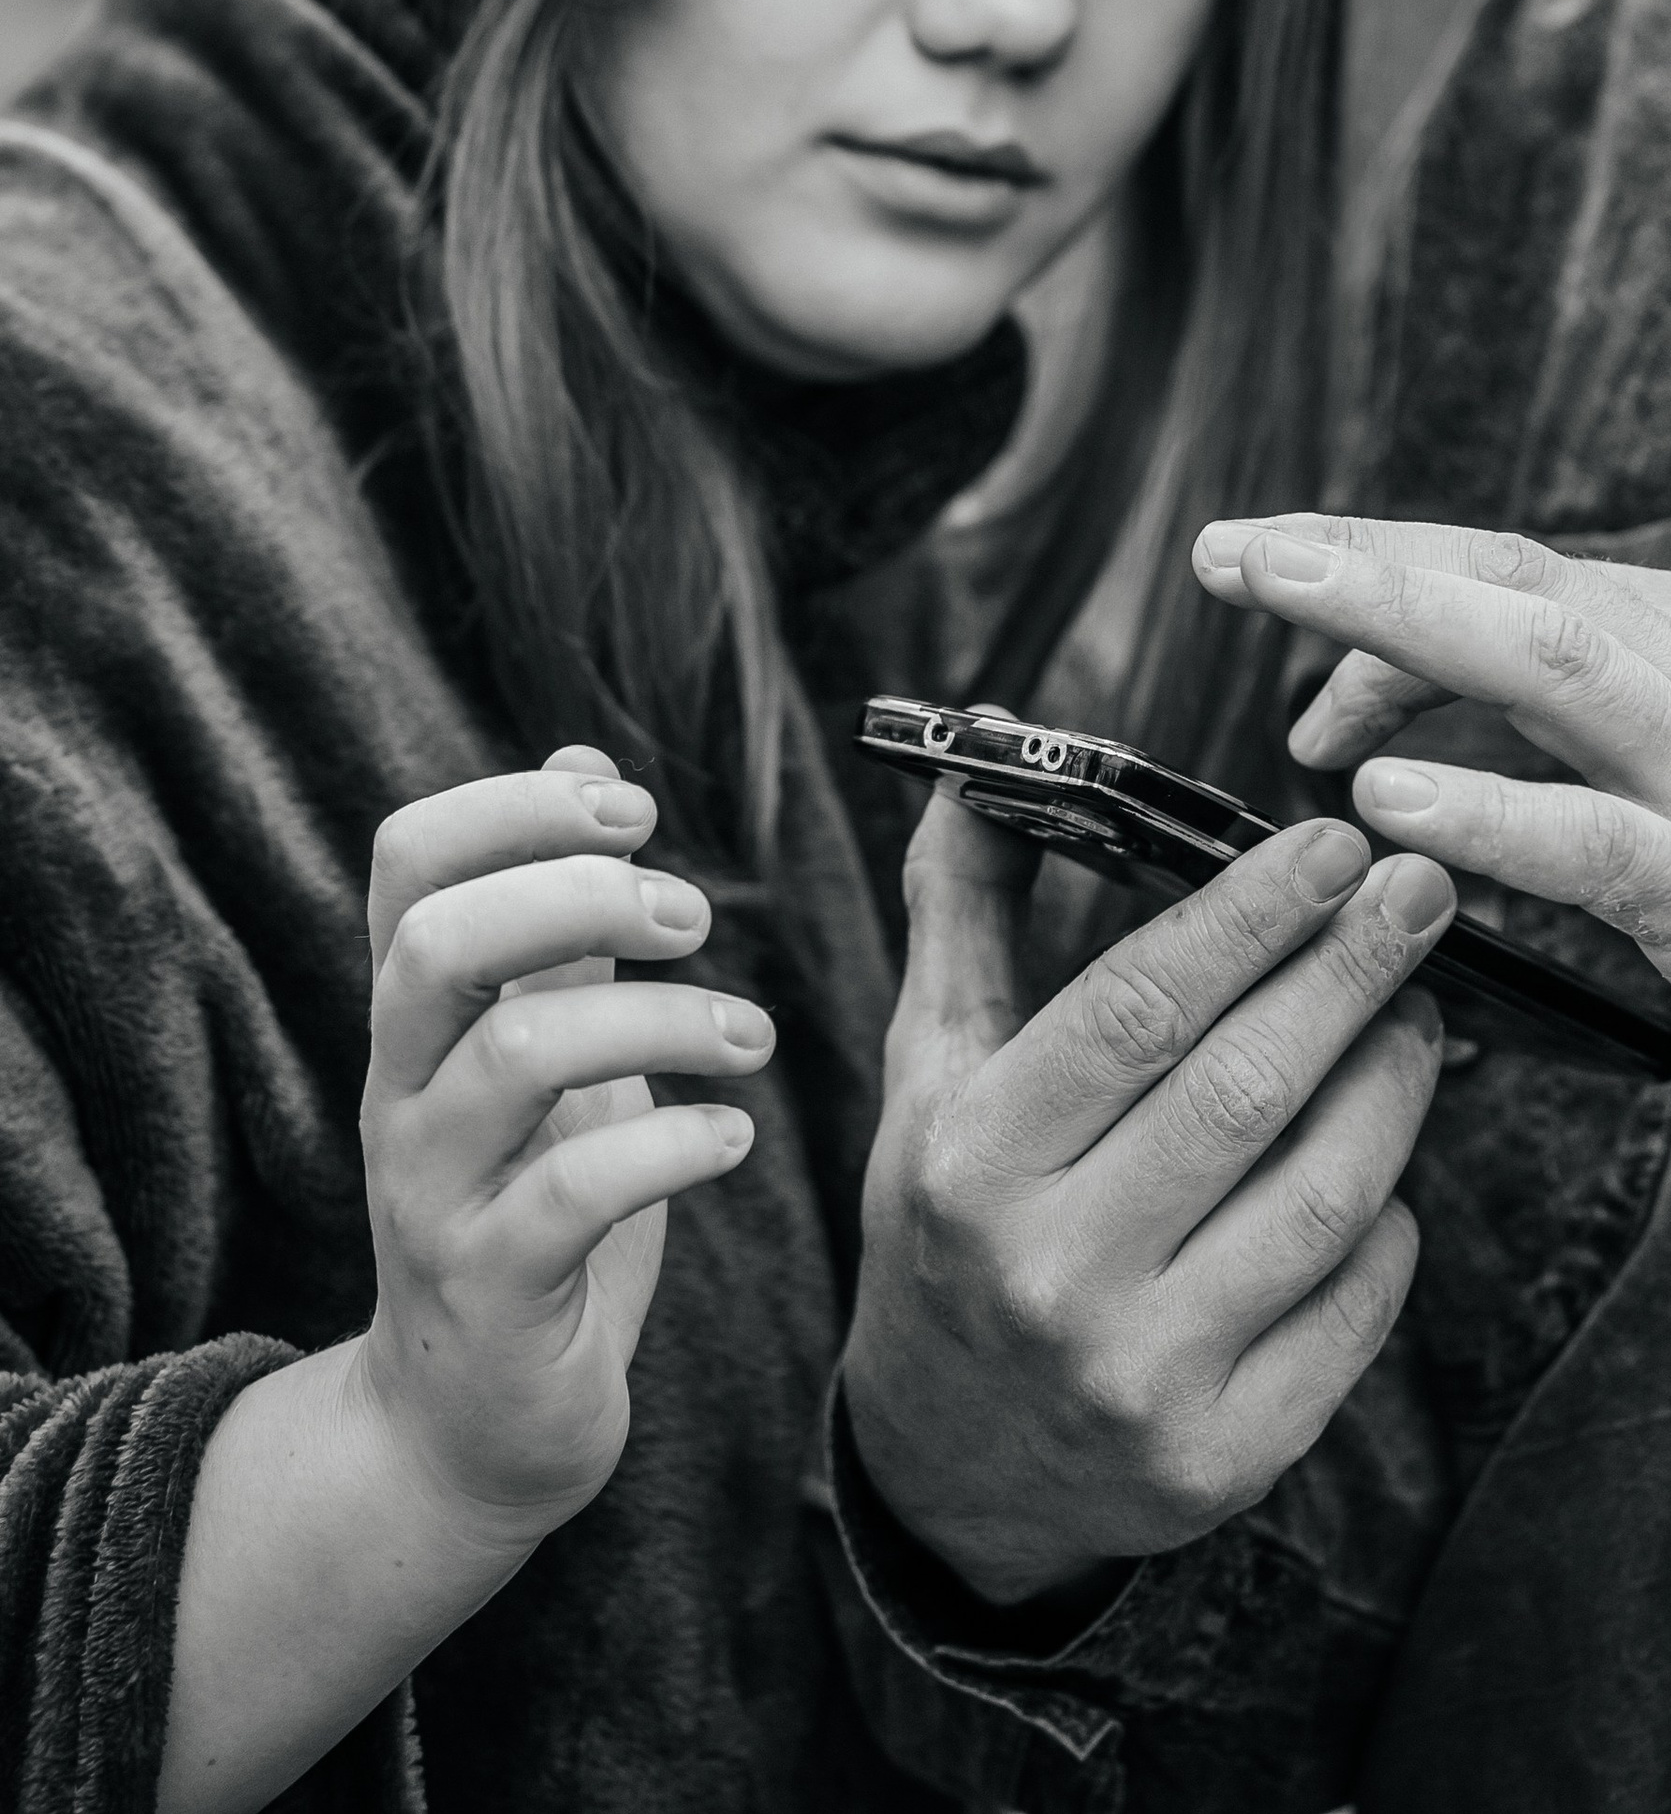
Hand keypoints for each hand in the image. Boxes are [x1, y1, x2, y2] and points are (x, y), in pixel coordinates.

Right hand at [352, 744, 774, 1544]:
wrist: (473, 1426)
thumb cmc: (526, 1208)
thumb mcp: (538, 1044)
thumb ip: (560, 919)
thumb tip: (584, 757)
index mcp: (418, 1018)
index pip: (407, 859)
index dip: (514, 804)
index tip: (633, 808)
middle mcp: (403, 1092)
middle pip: (440, 941)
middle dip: (582, 895)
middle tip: (697, 916)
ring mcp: (433, 1194)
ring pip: (518, 1057)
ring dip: (664, 1022)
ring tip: (754, 1037)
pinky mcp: (490, 1292)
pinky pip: (570, 1197)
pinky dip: (673, 1148)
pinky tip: (734, 1140)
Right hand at [844, 787, 1452, 1606]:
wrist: (949, 1468)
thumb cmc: (953, 1223)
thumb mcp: (930, 1067)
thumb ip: (966, 903)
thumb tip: (996, 744)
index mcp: (973, 1162)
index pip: (1136, 1012)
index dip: (1248, 918)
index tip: (1332, 842)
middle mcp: (1053, 1276)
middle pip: (1246, 1093)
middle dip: (1351, 973)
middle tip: (1420, 890)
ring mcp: (1144, 1378)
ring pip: (1324, 1196)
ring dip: (1394, 1083)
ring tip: (1420, 1007)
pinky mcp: (1225, 1458)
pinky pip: (1354, 1307)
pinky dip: (1390, 1216)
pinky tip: (1385, 1155)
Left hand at [1194, 515, 1670, 1156]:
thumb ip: (1613, 723)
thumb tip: (1447, 715)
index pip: (1516, 569)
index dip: (1386, 567)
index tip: (1280, 574)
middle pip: (1505, 579)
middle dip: (1355, 557)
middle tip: (1227, 552)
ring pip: (1536, 659)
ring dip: (1389, 626)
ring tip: (1271, 608)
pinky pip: (1587, 832)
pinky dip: (1479, 804)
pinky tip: (1381, 802)